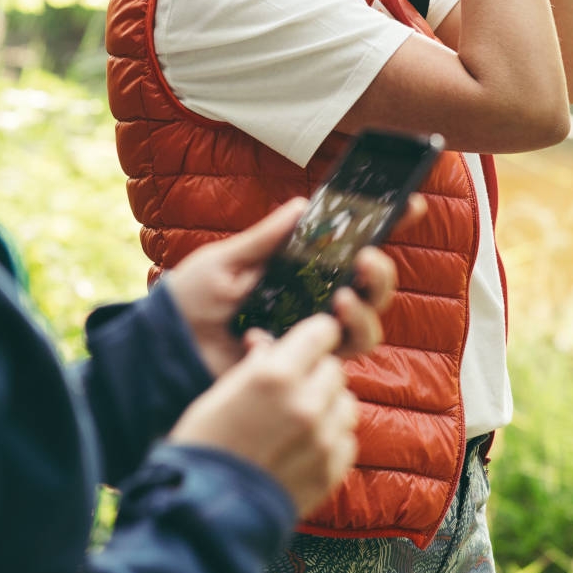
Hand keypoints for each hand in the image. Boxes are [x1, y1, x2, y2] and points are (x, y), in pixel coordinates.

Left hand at [162, 196, 416, 375]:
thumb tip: (303, 206)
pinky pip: (335, 360)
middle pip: (373, 290)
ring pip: (367, 328)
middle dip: (383, 274)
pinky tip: (283, 334)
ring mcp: (310, 336)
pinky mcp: (300, 367)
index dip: (386, 227)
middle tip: (367, 260)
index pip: (351, 248)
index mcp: (299, 270)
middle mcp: (313, 303)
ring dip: (365, 311)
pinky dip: (324, 343)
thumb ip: (265, 239)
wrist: (163, 348)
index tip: (409, 205)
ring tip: (342, 298)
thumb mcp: (224, 261)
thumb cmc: (188, 302)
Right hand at [168, 314, 360, 514]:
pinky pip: (348, 439)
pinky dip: (333, 440)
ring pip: (347, 403)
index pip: (322, 332)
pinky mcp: (332, 470)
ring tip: (302, 421)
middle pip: (335, 369)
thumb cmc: (205, 447)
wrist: (207, 512)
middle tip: (294, 390)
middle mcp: (307, 403)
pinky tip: (306, 448)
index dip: (315, 336)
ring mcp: (324, 439)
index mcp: (276, 376)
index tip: (310, 344)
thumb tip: (269, 344)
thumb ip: (254, 366)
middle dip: (316, 374)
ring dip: (329, 406)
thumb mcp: (219, 394)